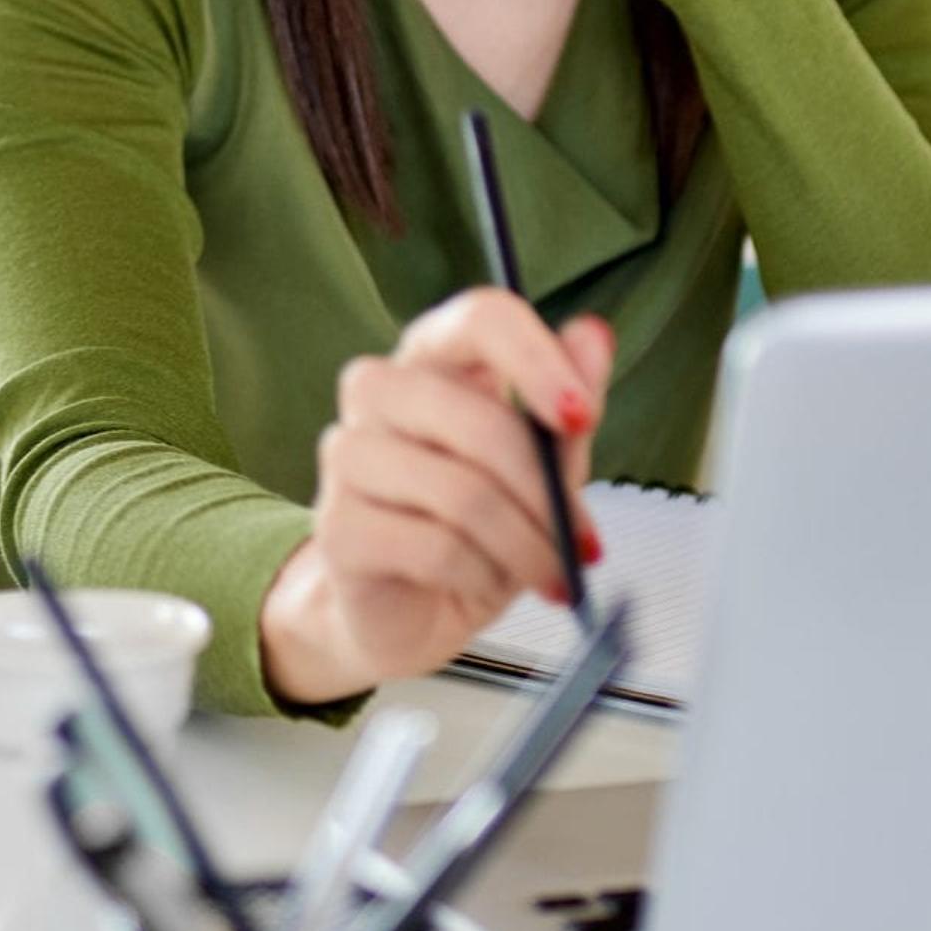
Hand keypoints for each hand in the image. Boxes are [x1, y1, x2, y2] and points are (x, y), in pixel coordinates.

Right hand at [259, 292, 617, 706]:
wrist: (409, 612)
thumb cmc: (477, 531)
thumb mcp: (541, 471)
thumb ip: (567, 409)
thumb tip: (594, 336)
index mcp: (436, 357)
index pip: (482, 318)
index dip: (537, 359)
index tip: (582, 418)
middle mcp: (379, 390)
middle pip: (478, 417)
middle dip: (544, 491)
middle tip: (583, 543)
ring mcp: (348, 454)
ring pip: (461, 491)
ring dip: (523, 545)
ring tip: (549, 574)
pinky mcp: (336, 525)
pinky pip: (435, 546)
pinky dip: (482, 574)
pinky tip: (487, 585)